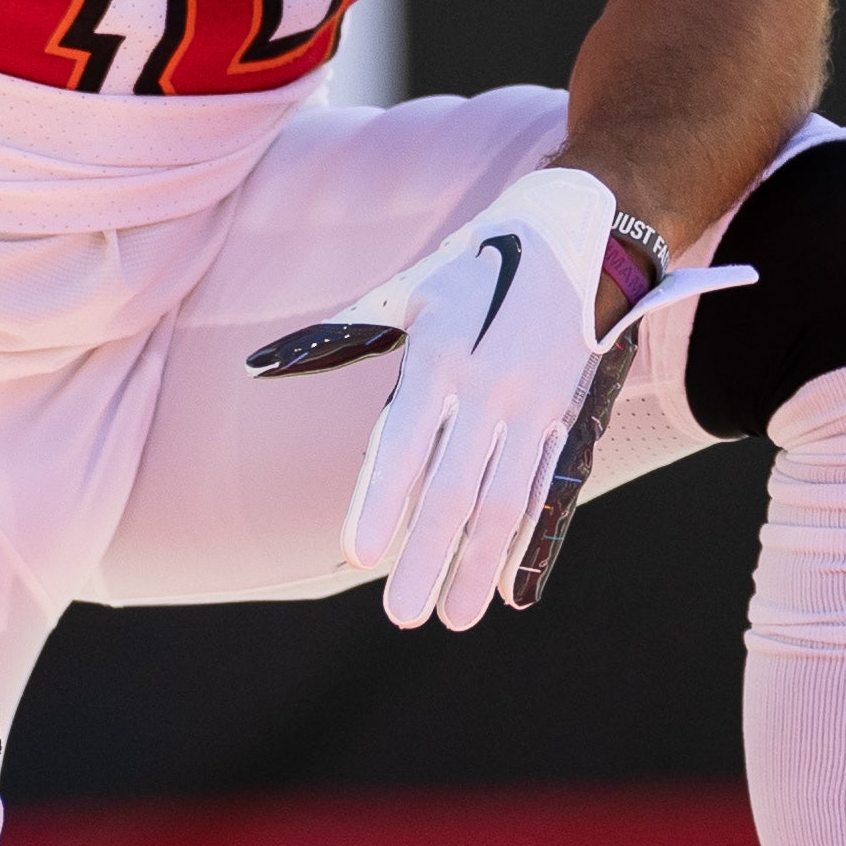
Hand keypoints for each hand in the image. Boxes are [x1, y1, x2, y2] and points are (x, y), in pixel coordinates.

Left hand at [310, 164, 754, 629]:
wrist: (581, 230)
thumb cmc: (476, 263)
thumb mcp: (410, 288)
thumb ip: (345, 334)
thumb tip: (263, 364)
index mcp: (443, 355)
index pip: (405, 442)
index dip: (383, 500)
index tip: (357, 555)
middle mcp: (491, 388)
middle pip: (455, 488)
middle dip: (427, 556)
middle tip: (400, 616)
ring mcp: (536, 407)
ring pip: (506, 500)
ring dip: (479, 564)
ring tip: (455, 616)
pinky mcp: (569, 417)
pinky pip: (548, 490)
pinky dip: (531, 541)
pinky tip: (512, 586)